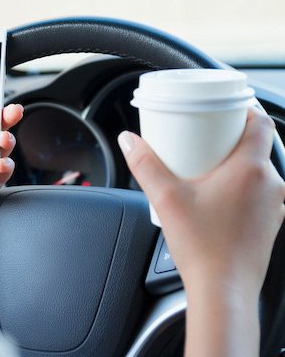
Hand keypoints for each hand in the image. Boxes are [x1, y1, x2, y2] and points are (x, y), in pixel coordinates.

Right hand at [118, 107, 284, 355]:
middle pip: (258, 145)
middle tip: (207, 136)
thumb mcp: (165, 198)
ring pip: (259, 170)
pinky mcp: (270, 223)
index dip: (245, 108)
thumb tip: (129, 140)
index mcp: (251, 169)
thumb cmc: (202, 247)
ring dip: (238, 162)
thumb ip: (145, 165)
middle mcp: (271, 184)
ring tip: (209, 165)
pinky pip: (259, 192)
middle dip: (232, 136)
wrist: (223, 290)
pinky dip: (242, 185)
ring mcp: (275, 206)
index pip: (261, 122)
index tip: (225, 107)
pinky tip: (218, 196)